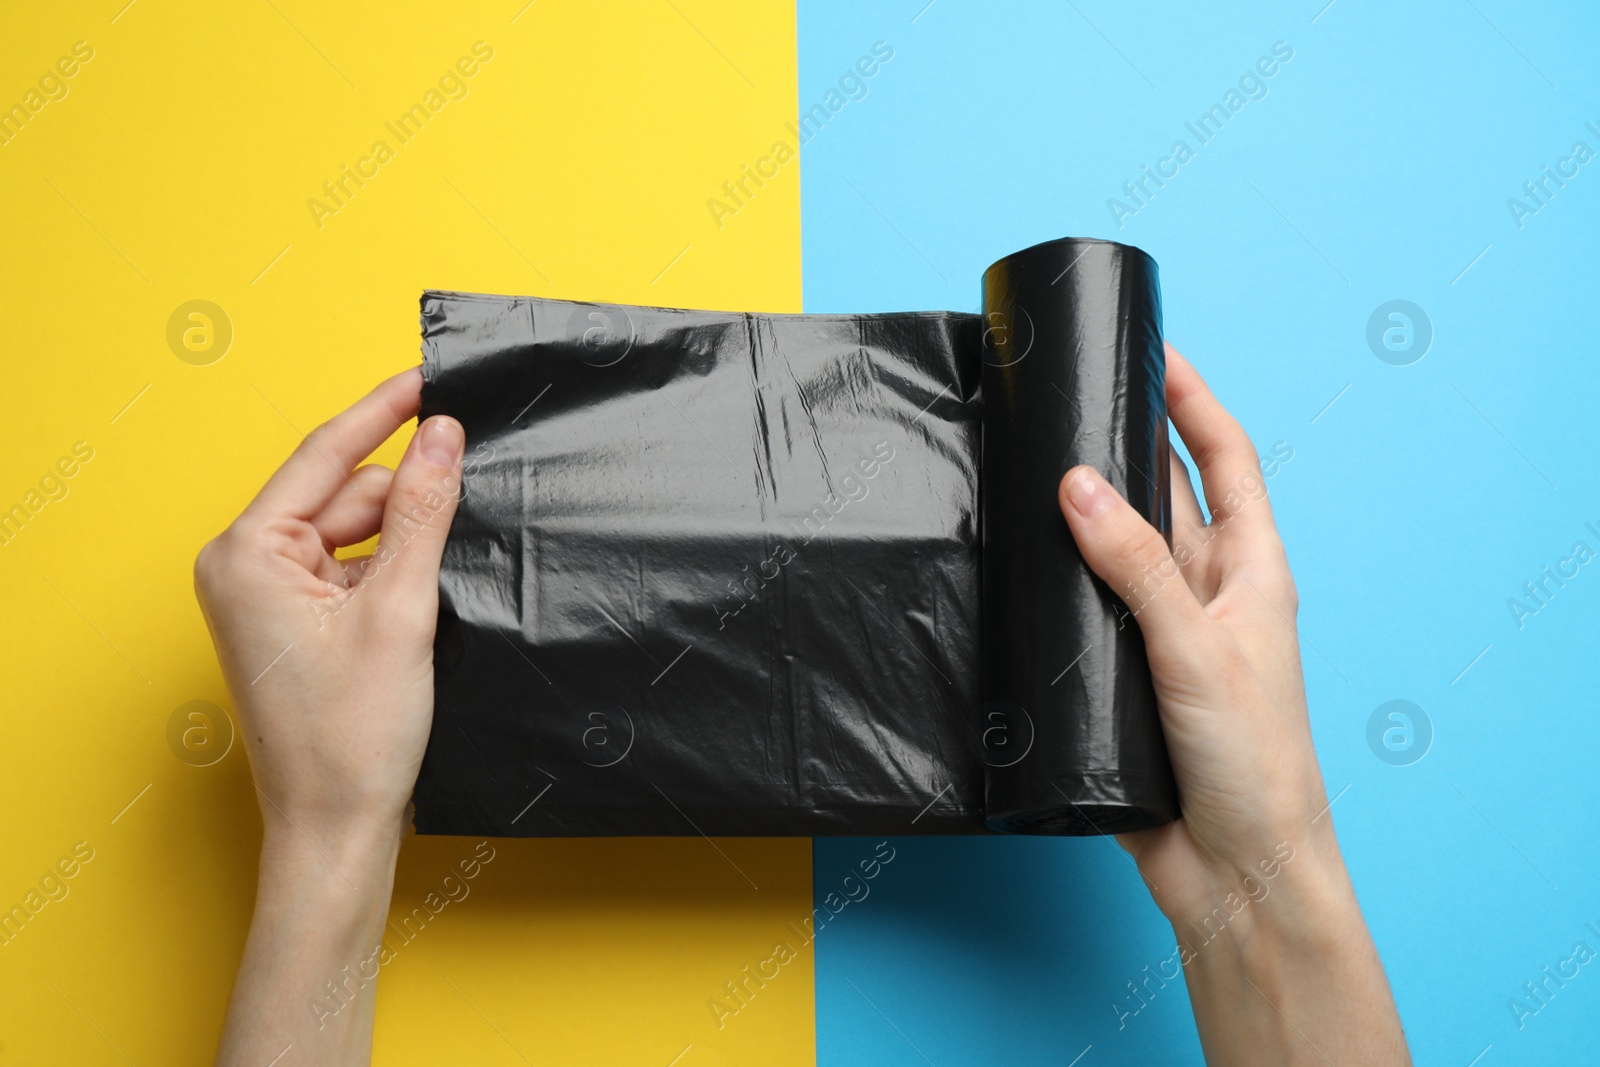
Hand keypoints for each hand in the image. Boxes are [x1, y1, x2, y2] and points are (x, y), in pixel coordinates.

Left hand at [197, 369, 463, 1064]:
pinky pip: (351, 567)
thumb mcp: (401, 609)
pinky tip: (424, 599)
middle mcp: (243, 566)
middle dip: (407, 499)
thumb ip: (424, 512)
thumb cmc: (351, 737)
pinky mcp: (293, 621)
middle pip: (346, 493)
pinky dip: (393, 572)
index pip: (324, 454)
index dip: (385, 411)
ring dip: (404, 542)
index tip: (431, 377)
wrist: (336, 828)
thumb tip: (444, 436)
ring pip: (354, 530)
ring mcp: (266, 596)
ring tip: (436, 590)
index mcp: (245, 554)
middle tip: (469, 503)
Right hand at [1058, 345, 1408, 1063]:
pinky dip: (1048, 587)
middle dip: (1119, 447)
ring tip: (1025, 466)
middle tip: (1066, 399)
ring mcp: (1158, 635)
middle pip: (1160, 497)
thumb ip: (1136, 564)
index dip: (1194, 401)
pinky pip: (1077, 614)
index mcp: (1251, 571)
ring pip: (1109, 554)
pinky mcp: (1117, 677)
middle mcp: (1204, 594)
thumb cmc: (1253, 760)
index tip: (1155, 350)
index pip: (1226, 461)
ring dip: (1075, 518)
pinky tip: (1013, 567)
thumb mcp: (1198, 647)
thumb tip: (1077, 483)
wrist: (1232, 870)